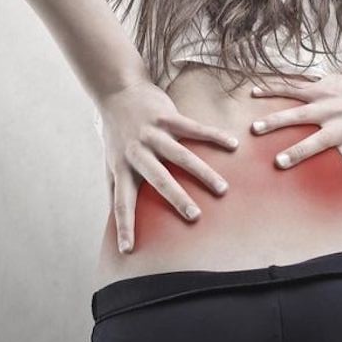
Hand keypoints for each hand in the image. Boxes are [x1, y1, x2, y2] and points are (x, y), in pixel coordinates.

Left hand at [96, 78, 238, 253]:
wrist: (118, 92)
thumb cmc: (116, 132)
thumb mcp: (110, 161)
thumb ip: (113, 188)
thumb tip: (111, 218)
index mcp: (122, 168)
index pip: (122, 202)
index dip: (125, 226)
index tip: (129, 250)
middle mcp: (137, 152)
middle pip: (159, 179)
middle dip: (177, 198)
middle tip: (195, 216)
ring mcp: (153, 134)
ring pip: (181, 156)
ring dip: (203, 173)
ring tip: (222, 188)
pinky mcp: (168, 117)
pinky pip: (195, 129)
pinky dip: (214, 137)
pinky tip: (232, 144)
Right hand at [249, 56, 341, 203]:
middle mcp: (339, 124)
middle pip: (319, 140)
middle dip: (299, 151)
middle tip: (278, 163)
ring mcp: (327, 105)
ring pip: (299, 113)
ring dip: (276, 120)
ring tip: (255, 128)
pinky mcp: (317, 88)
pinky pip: (292, 89)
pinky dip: (272, 90)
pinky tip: (254, 93)